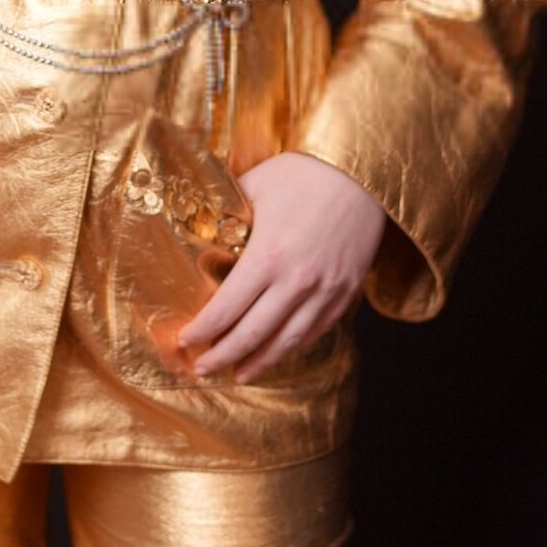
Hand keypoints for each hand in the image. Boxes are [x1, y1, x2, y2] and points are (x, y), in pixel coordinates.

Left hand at [177, 151, 386, 383]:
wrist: (362, 172)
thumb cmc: (304, 173)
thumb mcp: (255, 185)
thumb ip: (225, 210)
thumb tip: (194, 218)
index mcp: (268, 256)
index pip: (226, 309)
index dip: (202, 330)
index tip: (184, 340)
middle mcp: (296, 282)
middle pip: (251, 335)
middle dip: (221, 357)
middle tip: (201, 368)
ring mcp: (325, 291)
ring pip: (285, 343)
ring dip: (258, 363)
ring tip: (237, 374)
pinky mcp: (345, 293)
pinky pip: (314, 332)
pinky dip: (291, 347)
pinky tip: (276, 352)